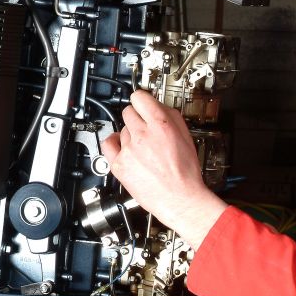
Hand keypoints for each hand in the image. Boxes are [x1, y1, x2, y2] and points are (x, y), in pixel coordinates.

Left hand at [101, 91, 226, 248]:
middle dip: (138, 117)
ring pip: (122, 129)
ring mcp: (128, 149)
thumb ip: (171, 117)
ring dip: (130, 134)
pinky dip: (114, 143)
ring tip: (142, 146)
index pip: (140, 97)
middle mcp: (142, 135)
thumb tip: (159, 106)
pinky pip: (108, 144)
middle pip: (129, 112)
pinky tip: (122, 147)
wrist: (179, 198)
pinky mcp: (119, 164)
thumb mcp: (186, 136)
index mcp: (160, 125)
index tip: (143, 103)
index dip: (143, 99)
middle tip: (145, 127)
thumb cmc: (185, 173)